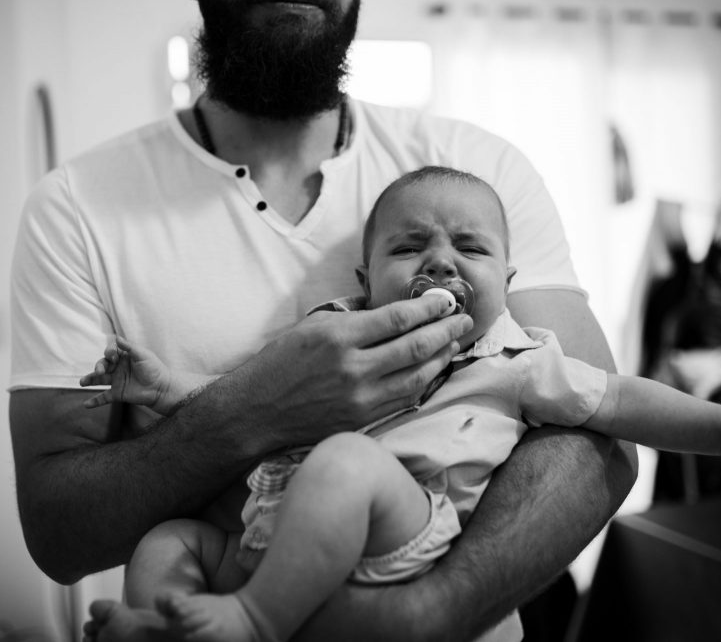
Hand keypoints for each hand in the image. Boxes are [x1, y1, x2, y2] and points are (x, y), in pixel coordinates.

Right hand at [79, 336, 183, 411]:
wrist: (161, 389)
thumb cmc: (154, 369)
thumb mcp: (143, 355)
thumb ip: (129, 347)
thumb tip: (117, 337)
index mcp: (124, 357)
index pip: (111, 352)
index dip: (109, 353)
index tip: (113, 357)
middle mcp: (118, 368)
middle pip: (103, 365)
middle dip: (98, 366)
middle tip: (99, 371)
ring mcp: (117, 381)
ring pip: (99, 380)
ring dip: (90, 380)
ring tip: (82, 382)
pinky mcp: (118, 394)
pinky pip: (104, 397)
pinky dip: (95, 401)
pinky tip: (86, 405)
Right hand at [216, 293, 472, 447]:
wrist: (257, 411)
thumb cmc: (280, 363)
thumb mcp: (311, 326)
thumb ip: (353, 319)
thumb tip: (392, 312)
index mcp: (339, 337)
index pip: (398, 318)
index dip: (428, 308)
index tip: (446, 300)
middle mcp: (354, 368)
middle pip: (415, 346)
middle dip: (445, 330)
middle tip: (463, 319)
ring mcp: (361, 398)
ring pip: (417, 375)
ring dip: (441, 357)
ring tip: (455, 342)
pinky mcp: (363, 420)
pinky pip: (404, 399)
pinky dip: (424, 382)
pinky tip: (433, 370)